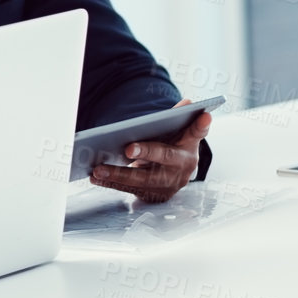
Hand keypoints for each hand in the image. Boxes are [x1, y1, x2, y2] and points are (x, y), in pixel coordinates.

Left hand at [90, 99, 210, 203]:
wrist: (174, 177)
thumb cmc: (174, 150)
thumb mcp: (181, 135)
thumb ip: (181, 119)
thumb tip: (188, 102)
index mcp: (189, 150)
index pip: (194, 135)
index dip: (200, 126)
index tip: (203, 116)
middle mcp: (180, 170)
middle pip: (162, 160)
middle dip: (145, 154)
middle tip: (127, 149)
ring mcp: (166, 185)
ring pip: (141, 180)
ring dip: (118, 175)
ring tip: (97, 169)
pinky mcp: (151, 195)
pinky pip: (129, 189)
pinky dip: (111, 183)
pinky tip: (95, 177)